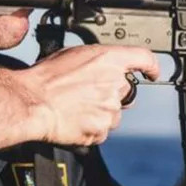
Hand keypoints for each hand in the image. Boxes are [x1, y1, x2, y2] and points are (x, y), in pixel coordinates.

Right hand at [18, 45, 159, 146]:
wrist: (33, 102)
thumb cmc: (46, 78)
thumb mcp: (73, 55)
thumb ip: (96, 61)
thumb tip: (101, 66)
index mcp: (109, 59)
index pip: (144, 59)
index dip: (151, 66)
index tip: (152, 73)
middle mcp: (115, 83)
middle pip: (125, 90)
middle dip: (111, 94)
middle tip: (88, 94)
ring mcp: (110, 108)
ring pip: (114, 113)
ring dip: (100, 113)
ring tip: (76, 108)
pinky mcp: (102, 129)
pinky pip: (102, 130)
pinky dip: (91, 128)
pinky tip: (75, 120)